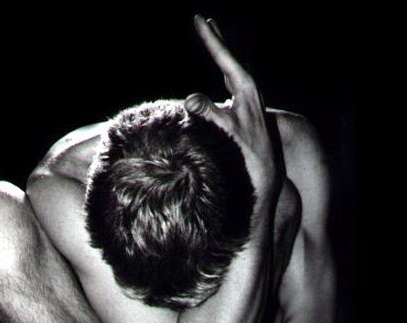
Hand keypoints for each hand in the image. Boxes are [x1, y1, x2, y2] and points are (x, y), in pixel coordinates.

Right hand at [185, 15, 278, 195]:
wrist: (265, 171)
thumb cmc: (247, 152)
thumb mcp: (227, 131)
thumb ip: (209, 114)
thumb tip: (189, 99)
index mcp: (246, 89)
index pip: (225, 57)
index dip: (211, 38)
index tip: (199, 19)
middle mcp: (250, 91)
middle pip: (231, 58)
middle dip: (217, 40)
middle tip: (205, 21)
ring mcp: (249, 100)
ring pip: (233, 69)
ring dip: (223, 54)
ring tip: (215, 40)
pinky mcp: (246, 110)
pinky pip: (233, 82)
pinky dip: (225, 72)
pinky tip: (224, 75)